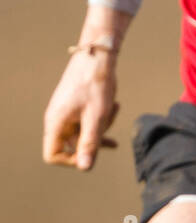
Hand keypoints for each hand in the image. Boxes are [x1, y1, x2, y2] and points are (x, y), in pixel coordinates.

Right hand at [42, 51, 119, 169]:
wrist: (98, 54)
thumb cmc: (95, 83)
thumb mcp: (97, 116)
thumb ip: (90, 143)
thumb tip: (85, 168)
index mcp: (56, 123)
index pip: (52, 155)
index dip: (71, 160)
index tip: (91, 152)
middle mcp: (57, 118)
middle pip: (72, 144)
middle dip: (94, 137)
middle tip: (107, 119)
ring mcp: (66, 111)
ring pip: (83, 131)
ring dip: (101, 125)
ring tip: (113, 106)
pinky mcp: (75, 105)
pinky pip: (86, 120)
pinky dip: (101, 117)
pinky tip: (115, 107)